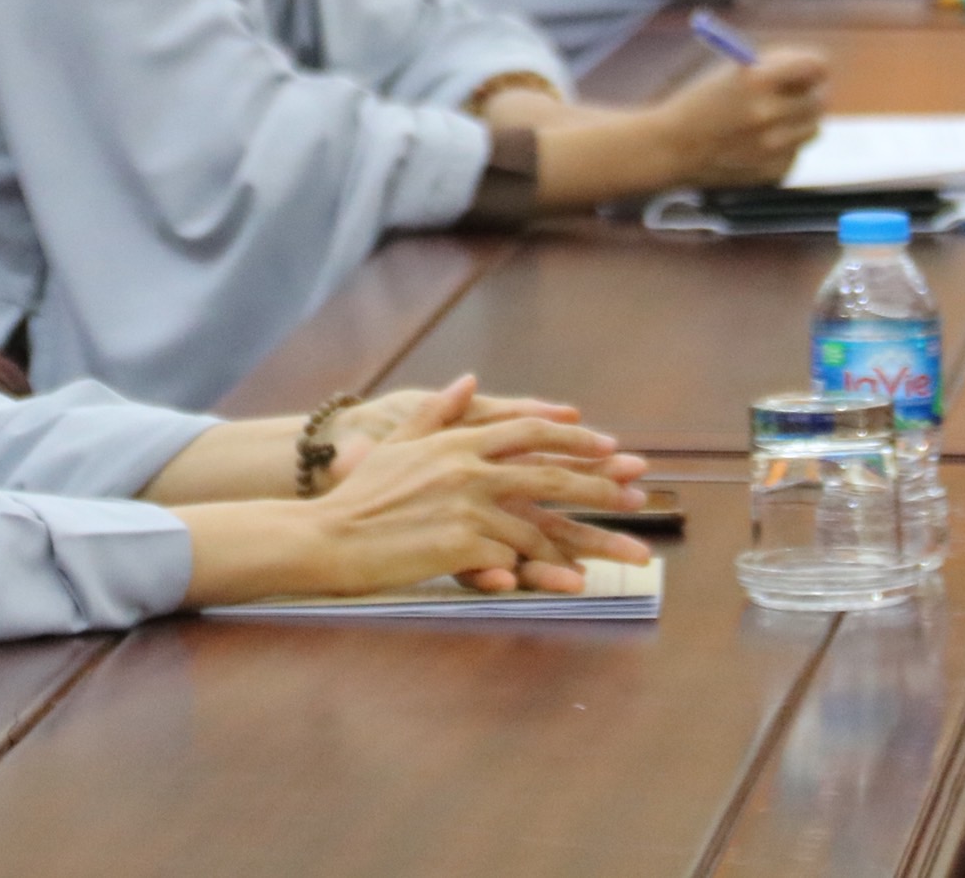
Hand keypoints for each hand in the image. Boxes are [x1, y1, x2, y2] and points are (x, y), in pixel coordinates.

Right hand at [308, 377, 652, 594]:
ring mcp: (466, 507)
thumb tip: (469, 380)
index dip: (573, 438)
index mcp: (456, 442)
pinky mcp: (461, 545)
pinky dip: (540, 573)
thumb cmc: (359, 495)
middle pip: (550, 474)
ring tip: (623, 557)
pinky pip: (512, 560)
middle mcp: (467, 469)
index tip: (609, 446)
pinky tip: (570, 584)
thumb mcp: (398, 444)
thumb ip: (438, 412)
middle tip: (639, 497)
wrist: (326, 537)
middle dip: (600, 485)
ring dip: (583, 544)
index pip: (528, 431)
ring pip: (539, 526)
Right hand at [655, 46, 827, 186]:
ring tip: (769, 122)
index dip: (814, 66)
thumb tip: (815, 72)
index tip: (810, 70)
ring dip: (798, 122)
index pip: (815, 66)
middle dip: (808, 94)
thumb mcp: (730, 73)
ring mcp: (772, 146)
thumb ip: (773, 69)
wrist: (669, 149)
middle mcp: (768, 112)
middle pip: (819, 99)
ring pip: (813, 128)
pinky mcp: (772, 170)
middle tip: (797, 95)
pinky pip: (795, 153)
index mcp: (756, 79)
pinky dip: (783, 148)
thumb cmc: (698, 105)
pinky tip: (754, 145)